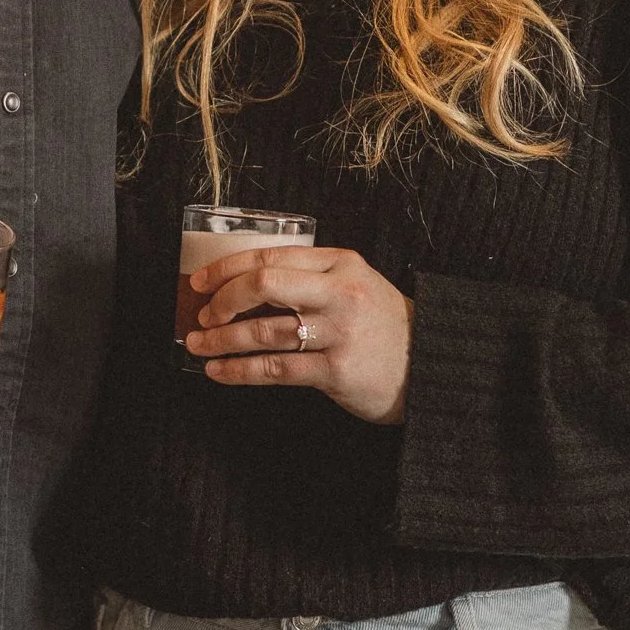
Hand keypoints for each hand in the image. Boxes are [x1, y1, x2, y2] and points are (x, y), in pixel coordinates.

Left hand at [185, 245, 410, 424]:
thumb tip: (243, 284)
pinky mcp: (337, 371)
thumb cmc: (382, 325)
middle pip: (264, 284)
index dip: (227, 268)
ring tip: (198, 346)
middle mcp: (339, 293)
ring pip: (264, 331)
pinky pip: (276, 369)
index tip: (200, 282)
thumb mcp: (354, 285)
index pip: (270, 257)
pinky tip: (219, 372)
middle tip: (202, 315)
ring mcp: (339, 332)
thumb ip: (310, 277)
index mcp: (340, 263)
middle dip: (222, 299)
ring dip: (222, 340)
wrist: (431, 366)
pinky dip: (240, 371)